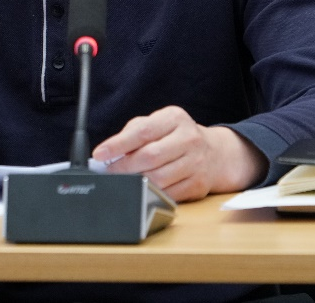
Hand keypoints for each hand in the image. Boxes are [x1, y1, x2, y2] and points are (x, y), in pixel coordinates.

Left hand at [90, 105, 268, 202]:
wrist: (215, 153)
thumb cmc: (176, 137)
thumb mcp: (158, 123)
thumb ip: (133, 133)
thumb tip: (108, 152)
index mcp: (175, 118)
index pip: (143, 131)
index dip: (118, 144)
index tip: (99, 154)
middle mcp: (189, 138)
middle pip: (149, 157)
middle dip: (123, 167)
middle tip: (108, 172)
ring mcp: (196, 163)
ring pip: (158, 179)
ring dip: (135, 182)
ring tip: (123, 181)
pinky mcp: (198, 184)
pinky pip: (168, 194)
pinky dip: (150, 194)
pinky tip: (142, 189)